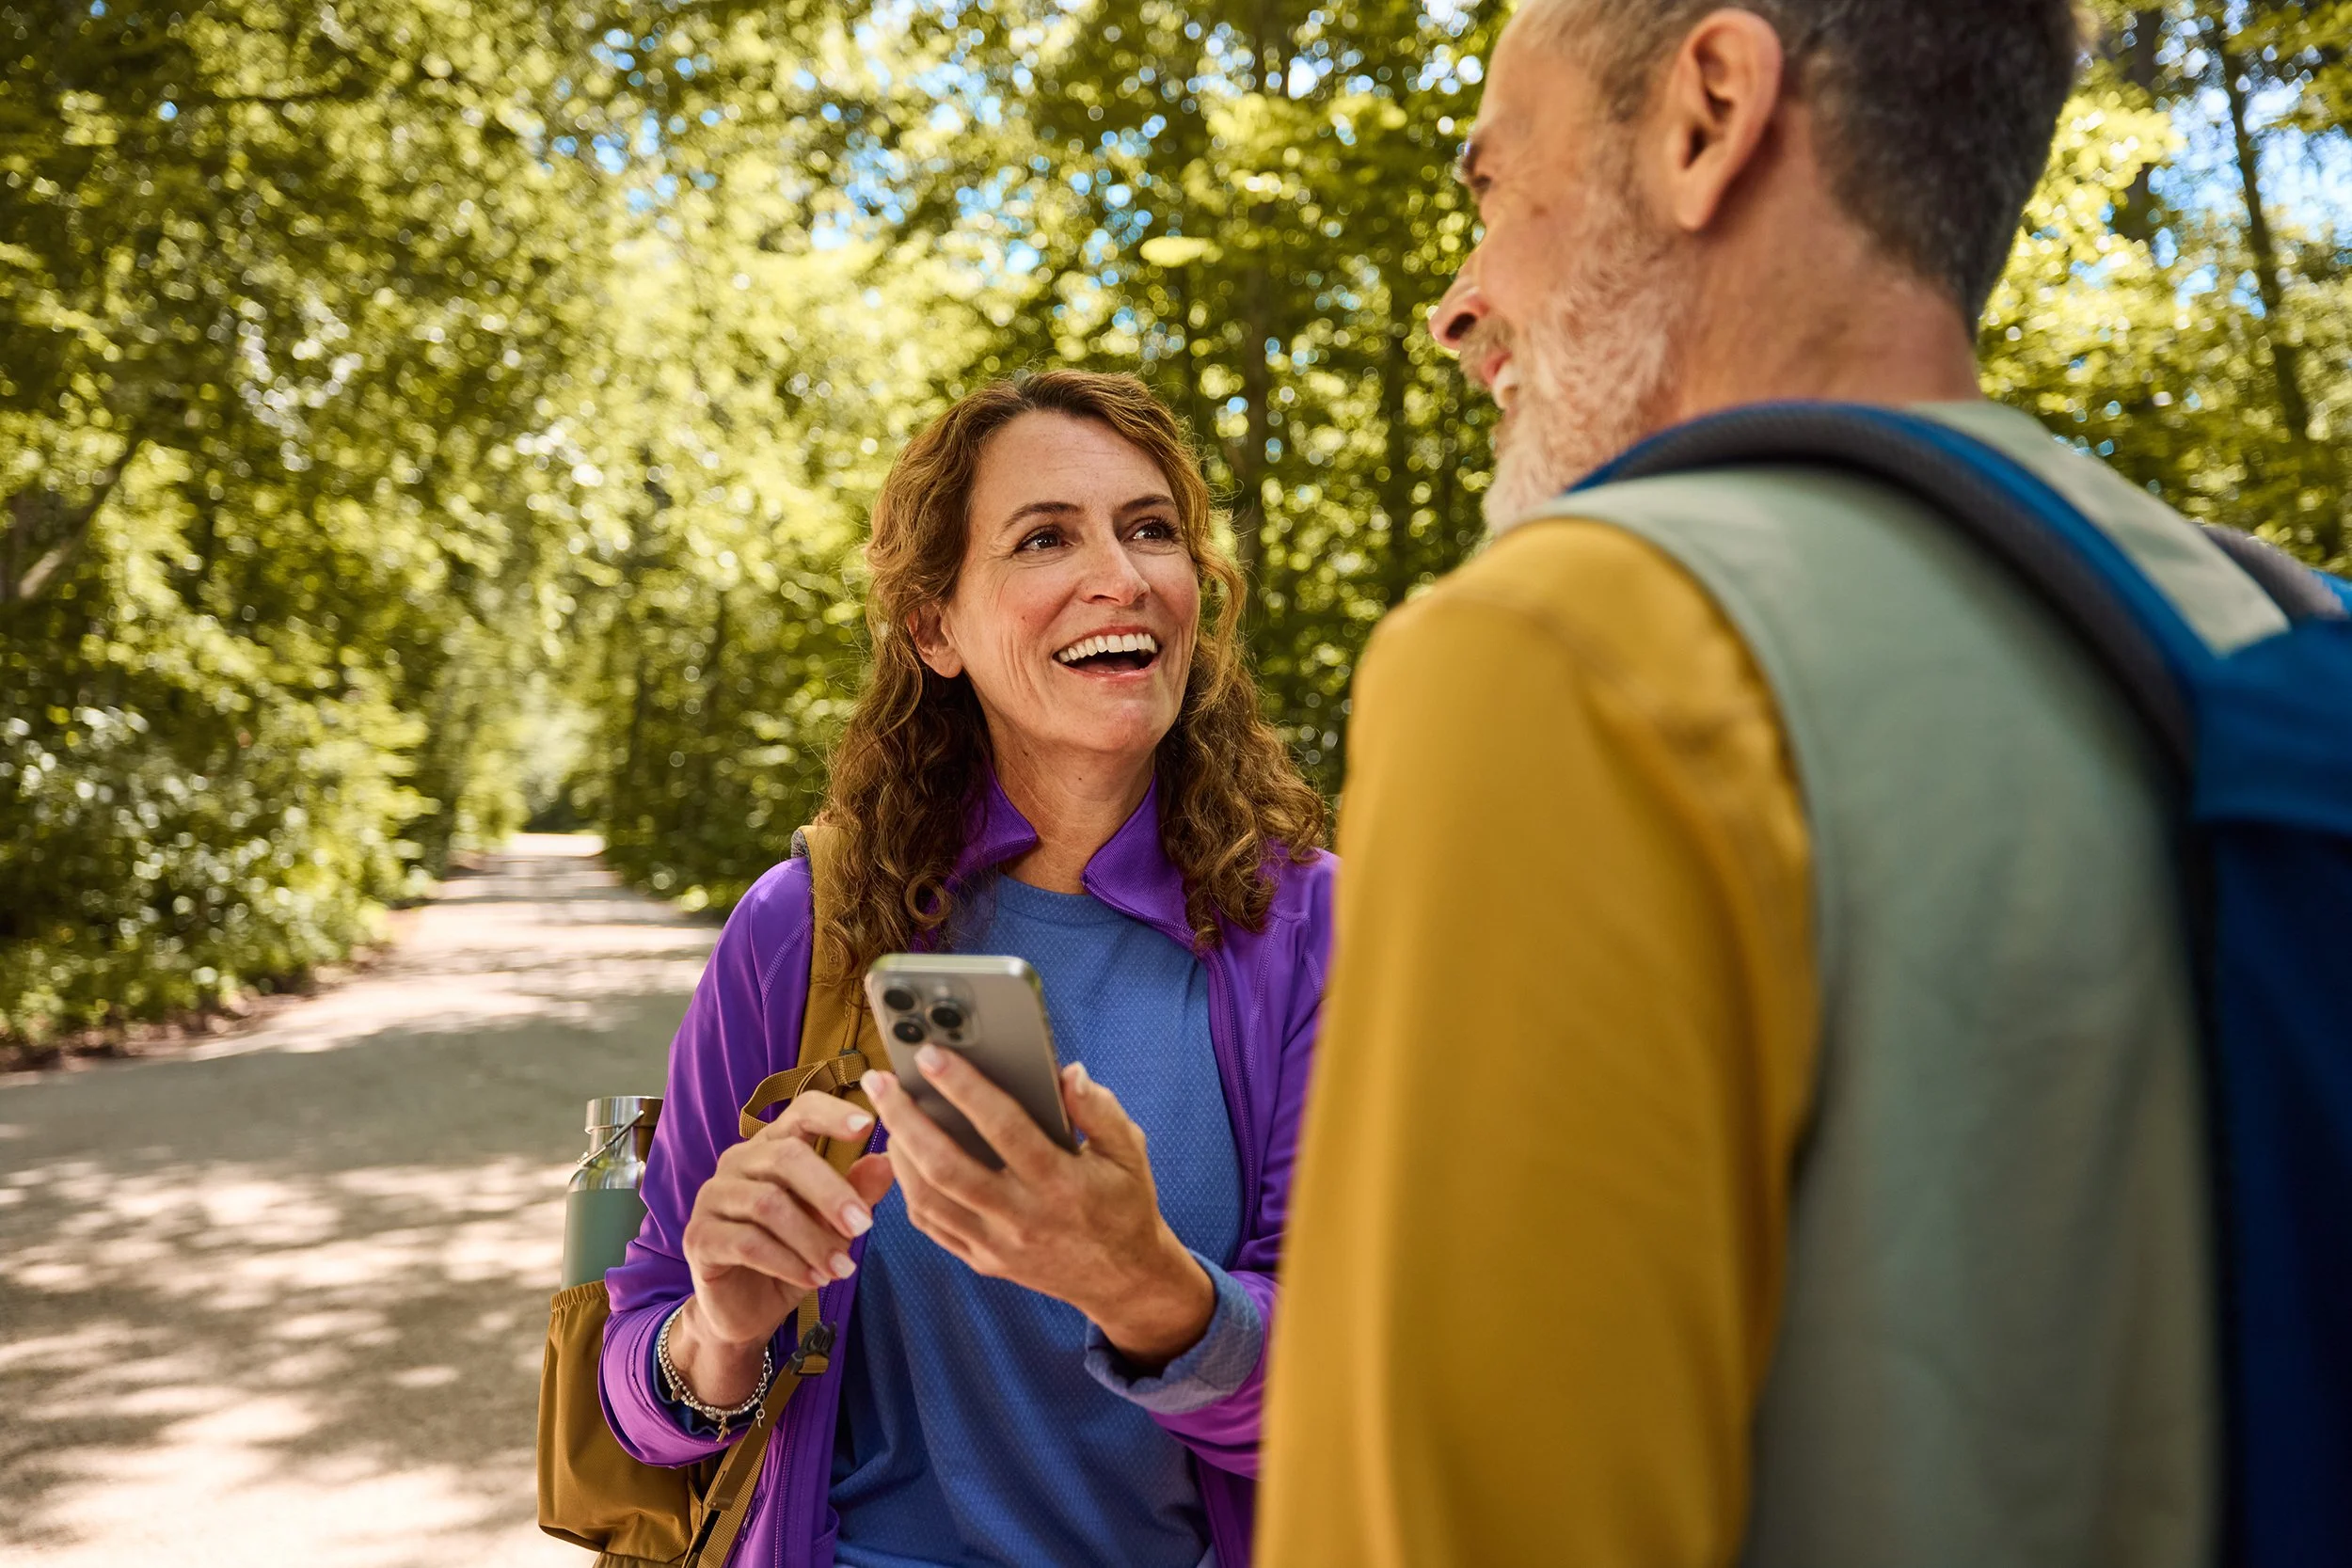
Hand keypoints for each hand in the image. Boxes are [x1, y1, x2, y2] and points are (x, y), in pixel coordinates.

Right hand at [670, 1090, 896, 1406]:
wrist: (748, 1310)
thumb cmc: (794, 1255)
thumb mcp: (833, 1226)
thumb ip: (856, 1192)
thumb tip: (887, 1162)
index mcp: (774, 1147)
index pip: (801, 1112)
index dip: (833, 1114)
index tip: (869, 1126)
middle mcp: (739, 1162)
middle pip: (786, 1157)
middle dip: (831, 1193)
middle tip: (864, 1226)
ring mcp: (714, 1197)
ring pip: (768, 1204)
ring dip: (813, 1239)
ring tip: (842, 1268)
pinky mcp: (699, 1237)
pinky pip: (748, 1242)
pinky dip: (788, 1262)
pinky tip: (813, 1280)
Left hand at [862, 1048, 1213, 1367]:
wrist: (1122, 1280)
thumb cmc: (1124, 1204)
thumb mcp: (1130, 1152)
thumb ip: (1100, 1109)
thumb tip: (1067, 1072)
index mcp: (1060, 1183)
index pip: (1004, 1128)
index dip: (965, 1088)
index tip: (930, 1054)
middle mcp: (1022, 1217)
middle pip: (946, 1167)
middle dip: (905, 1119)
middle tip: (880, 1081)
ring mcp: (997, 1245)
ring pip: (927, 1199)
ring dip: (898, 1152)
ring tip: (886, 1112)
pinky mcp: (983, 1261)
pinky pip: (931, 1225)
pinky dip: (908, 1188)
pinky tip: (902, 1154)